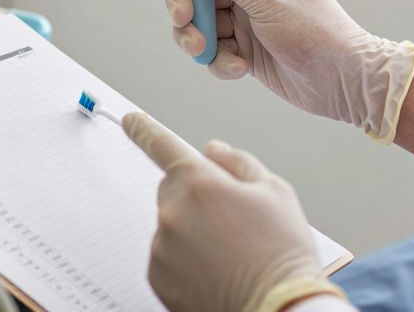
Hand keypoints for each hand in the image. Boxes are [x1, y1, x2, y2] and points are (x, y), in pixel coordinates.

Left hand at [123, 112, 345, 311]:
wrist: (279, 310)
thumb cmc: (282, 253)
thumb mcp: (275, 192)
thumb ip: (238, 162)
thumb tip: (213, 150)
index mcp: (200, 183)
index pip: (162, 145)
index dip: (144, 129)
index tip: (130, 120)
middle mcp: (172, 211)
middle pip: (174, 189)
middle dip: (196, 196)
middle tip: (233, 221)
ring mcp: (162, 245)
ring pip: (172, 224)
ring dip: (193, 231)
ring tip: (230, 254)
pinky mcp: (157, 275)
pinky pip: (167, 255)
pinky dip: (185, 260)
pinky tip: (215, 271)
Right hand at [157, 0, 413, 142]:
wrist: (344, 82)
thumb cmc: (315, 31)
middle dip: (186, 5)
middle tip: (183, 22)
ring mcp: (248, 21)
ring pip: (202, 22)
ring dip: (197, 37)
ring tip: (206, 52)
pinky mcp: (246, 51)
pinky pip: (215, 51)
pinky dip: (219, 61)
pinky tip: (238, 70)